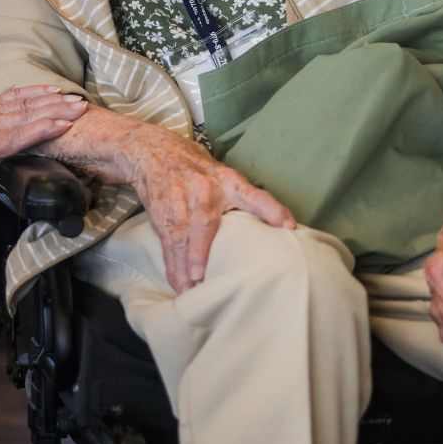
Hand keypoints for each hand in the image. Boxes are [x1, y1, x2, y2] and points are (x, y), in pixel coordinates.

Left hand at [0, 85, 87, 242]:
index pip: (11, 138)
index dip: (38, 131)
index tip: (61, 125)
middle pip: (24, 117)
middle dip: (54, 111)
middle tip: (80, 110)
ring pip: (22, 104)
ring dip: (51, 100)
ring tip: (75, 100)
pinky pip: (13, 95)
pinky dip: (35, 91)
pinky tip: (52, 89)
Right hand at [121, 121, 294, 293]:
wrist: (154, 152)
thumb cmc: (198, 170)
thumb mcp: (225, 176)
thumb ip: (247, 201)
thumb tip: (279, 229)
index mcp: (228, 181)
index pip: (253, 194)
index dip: (271, 208)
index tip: (287, 225)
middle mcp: (203, 190)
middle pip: (203, 222)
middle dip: (200, 250)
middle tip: (200, 276)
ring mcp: (179, 202)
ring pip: (179, 238)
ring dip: (183, 267)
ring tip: (189, 291)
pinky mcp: (161, 214)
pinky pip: (167, 244)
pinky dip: (172, 266)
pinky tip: (178, 284)